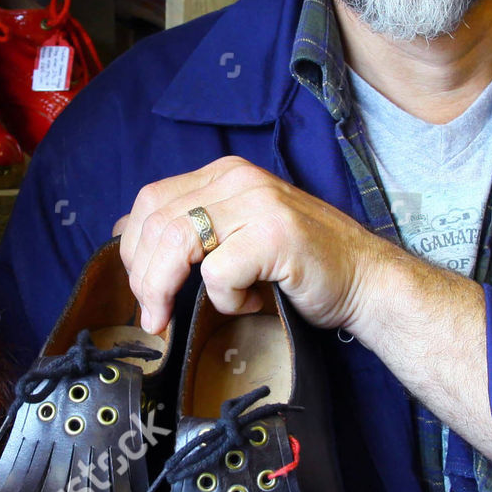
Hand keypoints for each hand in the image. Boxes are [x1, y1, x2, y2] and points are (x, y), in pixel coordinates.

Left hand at [113, 156, 387, 335]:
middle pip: (156, 222)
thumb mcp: (238, 235)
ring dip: (164, 288)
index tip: (141, 288)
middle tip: (151, 313)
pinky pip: (218, 271)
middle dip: (142, 277)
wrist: (365, 279)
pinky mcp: (274, 235)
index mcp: (225, 175)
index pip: (151, 201)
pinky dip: (223, 299)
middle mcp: (239, 180)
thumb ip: (192, 230)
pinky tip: (248, 303)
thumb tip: (127, 237)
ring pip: (176, 242)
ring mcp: (258, 204)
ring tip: (170, 316)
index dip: (133, 250)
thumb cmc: (302, 265)